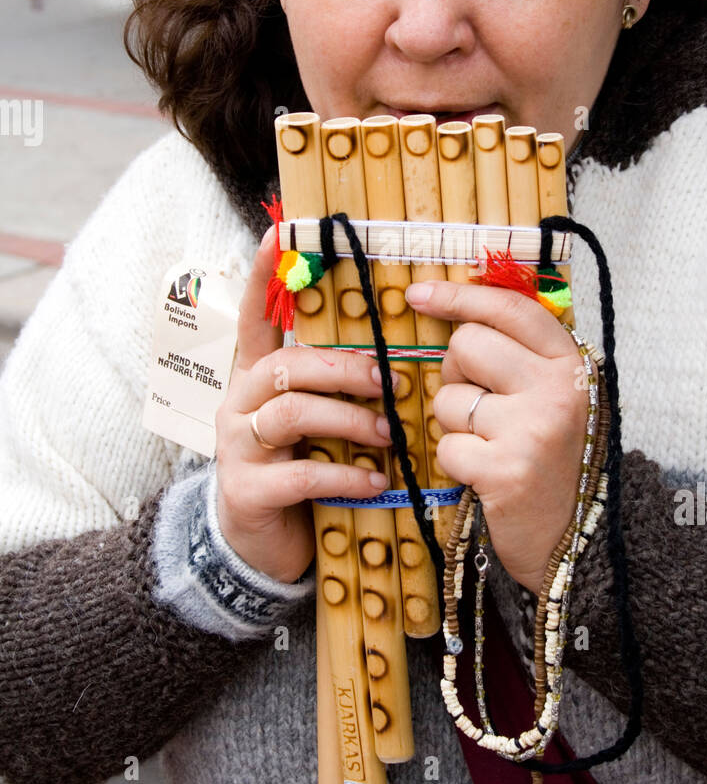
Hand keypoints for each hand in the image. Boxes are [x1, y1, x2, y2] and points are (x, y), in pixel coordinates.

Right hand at [213, 226, 394, 581]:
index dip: (260, 278)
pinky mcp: (248, 492)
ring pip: (291, 413)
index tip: (277, 235)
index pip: (253, 319)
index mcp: (256, 379)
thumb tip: (391, 356)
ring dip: (349, 420)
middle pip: (286, 366)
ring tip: (389, 434)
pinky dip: (345, 475)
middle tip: (388, 382)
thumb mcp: (316, 424)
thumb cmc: (300, 470)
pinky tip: (376, 482)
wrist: (263, 547)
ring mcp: (237, 448)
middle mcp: (239, 405)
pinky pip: (299, 473)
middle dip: (343, 369)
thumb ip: (336, 389)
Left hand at [406, 280, 591, 595]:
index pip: (510, 308)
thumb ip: (520, 352)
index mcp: (571, 364)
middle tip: (481, 405)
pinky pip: (446, 445)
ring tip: (489, 444)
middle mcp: (558, 390)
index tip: (420, 294)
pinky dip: (455, 461)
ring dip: (454, 423)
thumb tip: (458, 309)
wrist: (573, 539)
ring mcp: (533, 429)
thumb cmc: (552, 458)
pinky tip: (485, 474)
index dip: (459, 295)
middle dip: (456, 373)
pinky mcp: (506, 470)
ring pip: (448, 397)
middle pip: (467, 344)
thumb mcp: (554, 395)